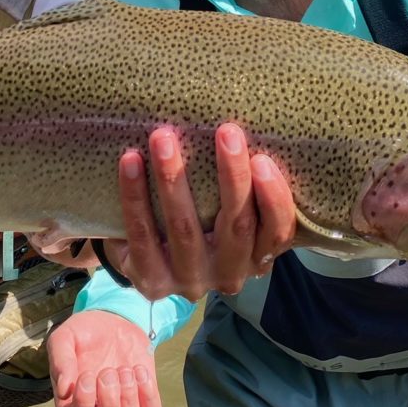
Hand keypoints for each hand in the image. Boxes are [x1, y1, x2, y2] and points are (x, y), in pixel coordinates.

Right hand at [49, 311, 160, 406]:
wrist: (112, 321)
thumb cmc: (83, 334)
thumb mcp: (64, 338)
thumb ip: (60, 361)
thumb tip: (65, 390)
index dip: (83, 404)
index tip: (87, 374)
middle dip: (109, 405)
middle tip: (108, 371)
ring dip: (129, 404)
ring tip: (125, 372)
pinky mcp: (143, 403)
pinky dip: (148, 395)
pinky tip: (138, 369)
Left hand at [104, 122, 297, 300]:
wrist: (150, 262)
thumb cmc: (202, 220)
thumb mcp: (228, 211)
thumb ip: (243, 185)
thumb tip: (242, 125)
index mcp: (258, 255)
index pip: (277, 232)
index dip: (273, 198)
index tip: (262, 158)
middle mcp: (229, 274)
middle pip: (237, 225)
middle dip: (232, 175)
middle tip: (226, 130)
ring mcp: (190, 280)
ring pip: (184, 228)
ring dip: (173, 178)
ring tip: (163, 137)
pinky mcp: (152, 281)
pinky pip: (141, 235)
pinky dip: (134, 195)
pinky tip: (130, 161)